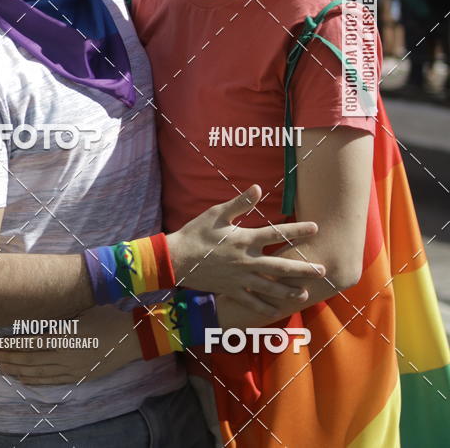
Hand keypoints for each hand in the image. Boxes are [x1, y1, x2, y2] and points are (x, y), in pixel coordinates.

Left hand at [0, 306, 141, 385]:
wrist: (130, 339)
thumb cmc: (107, 318)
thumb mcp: (83, 310)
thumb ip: (61, 315)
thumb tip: (39, 309)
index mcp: (66, 336)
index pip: (31, 341)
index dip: (12, 344)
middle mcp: (65, 355)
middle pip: (30, 359)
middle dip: (9, 358)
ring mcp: (71, 369)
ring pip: (37, 373)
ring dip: (17, 371)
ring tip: (1, 368)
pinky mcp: (77, 377)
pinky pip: (50, 381)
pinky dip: (33, 380)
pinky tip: (22, 378)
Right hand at [166, 185, 324, 294]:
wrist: (176, 259)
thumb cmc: (196, 233)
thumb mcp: (217, 213)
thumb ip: (240, 203)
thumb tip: (258, 188)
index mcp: (245, 240)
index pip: (277, 234)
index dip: (297, 230)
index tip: (315, 228)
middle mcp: (247, 261)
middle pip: (281, 266)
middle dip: (303, 269)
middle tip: (322, 270)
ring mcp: (240, 278)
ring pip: (270, 288)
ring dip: (289, 291)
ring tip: (305, 294)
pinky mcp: (231, 290)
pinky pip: (251, 301)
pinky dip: (264, 307)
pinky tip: (276, 310)